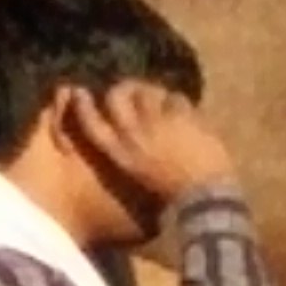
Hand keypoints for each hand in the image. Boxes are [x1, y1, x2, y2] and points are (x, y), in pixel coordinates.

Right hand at [64, 79, 232, 207]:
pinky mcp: (181, 116)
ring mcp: (158, 122)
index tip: (81, 93)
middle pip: (116, 97)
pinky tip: (187, 113)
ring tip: (166, 103)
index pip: (92, 125)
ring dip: (156, 94)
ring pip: (148, 91)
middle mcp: (134, 135)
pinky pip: (176, 98)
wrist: (205, 196)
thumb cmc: (173, 197)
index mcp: (121, 156)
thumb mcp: (141, 176)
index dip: (83, 107)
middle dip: (124, 89)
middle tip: (134, 89)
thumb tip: (128, 129)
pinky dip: (181, 103)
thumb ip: (131, 153)